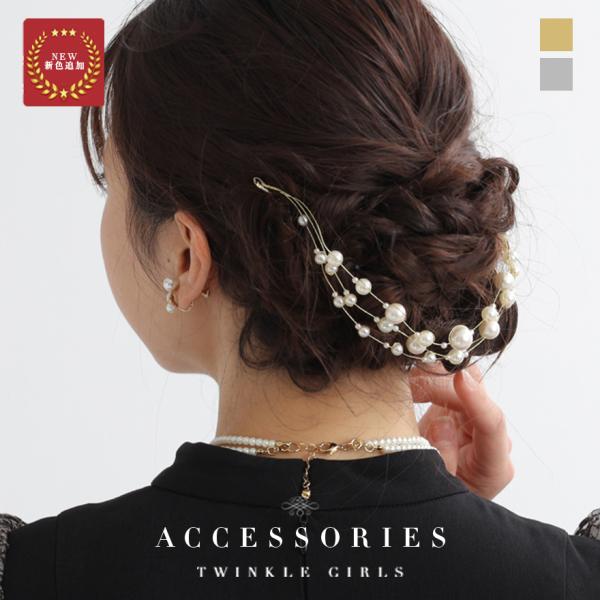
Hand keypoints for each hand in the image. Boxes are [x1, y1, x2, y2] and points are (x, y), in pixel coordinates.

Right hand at [409, 363, 513, 499]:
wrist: (431, 504)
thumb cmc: (435, 505)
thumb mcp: (435, 488)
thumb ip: (442, 458)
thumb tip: (444, 423)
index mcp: (493, 466)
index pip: (492, 424)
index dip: (477, 399)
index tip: (459, 379)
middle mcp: (490, 440)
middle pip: (479, 395)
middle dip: (445, 384)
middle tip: (410, 384)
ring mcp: (474, 423)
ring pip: (464, 382)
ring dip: (435, 378)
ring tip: (406, 384)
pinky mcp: (457, 411)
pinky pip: (448, 384)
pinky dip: (428, 379)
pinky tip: (409, 382)